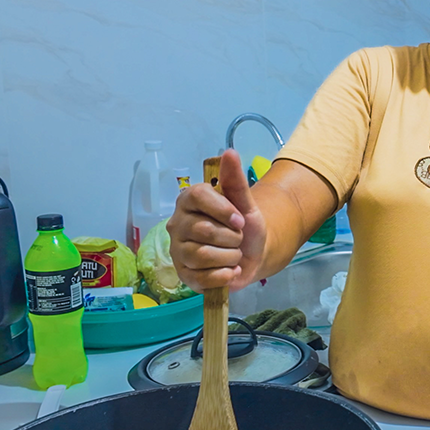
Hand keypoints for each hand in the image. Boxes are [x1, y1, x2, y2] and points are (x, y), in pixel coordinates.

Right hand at [167, 149, 266, 291]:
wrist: (253, 255)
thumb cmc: (244, 226)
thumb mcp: (246, 203)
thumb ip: (235, 180)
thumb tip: (228, 152)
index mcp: (189, 200)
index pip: (197, 196)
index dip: (223, 210)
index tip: (240, 220)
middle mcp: (177, 223)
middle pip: (203, 230)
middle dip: (231, 238)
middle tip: (237, 239)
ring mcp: (177, 250)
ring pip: (202, 255)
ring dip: (230, 257)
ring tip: (234, 255)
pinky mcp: (183, 274)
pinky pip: (203, 278)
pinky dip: (225, 276)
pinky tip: (230, 270)